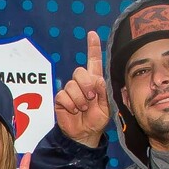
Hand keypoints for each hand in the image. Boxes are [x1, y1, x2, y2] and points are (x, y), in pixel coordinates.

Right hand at [53, 29, 110, 147]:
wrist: (85, 134)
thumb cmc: (97, 119)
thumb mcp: (107, 106)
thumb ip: (105, 92)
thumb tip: (97, 80)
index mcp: (95, 81)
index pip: (93, 61)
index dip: (93, 47)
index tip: (92, 34)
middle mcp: (81, 83)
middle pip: (79, 71)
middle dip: (86, 85)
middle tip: (91, 98)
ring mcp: (70, 91)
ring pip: (71, 85)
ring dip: (79, 99)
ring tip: (83, 108)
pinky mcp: (61, 99)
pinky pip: (63, 95)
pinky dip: (70, 104)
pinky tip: (74, 110)